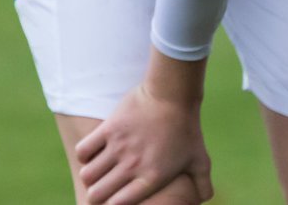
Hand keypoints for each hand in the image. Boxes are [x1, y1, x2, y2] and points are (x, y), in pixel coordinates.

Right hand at [75, 84, 212, 203]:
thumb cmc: (187, 128)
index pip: (118, 204)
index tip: (114, 198)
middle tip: (102, 188)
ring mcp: (119, 147)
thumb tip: (204, 201)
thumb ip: (202, 183)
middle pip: (97, 194)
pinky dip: (85, 155)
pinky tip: (94, 153)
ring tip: (98, 171)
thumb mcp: (200, 159)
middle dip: (97, 194)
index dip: (113, 204)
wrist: (173, 95)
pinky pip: (83, 151)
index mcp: (152, 177)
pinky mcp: (109, 129)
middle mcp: (133, 165)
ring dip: (91, 176)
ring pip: (87, 175)